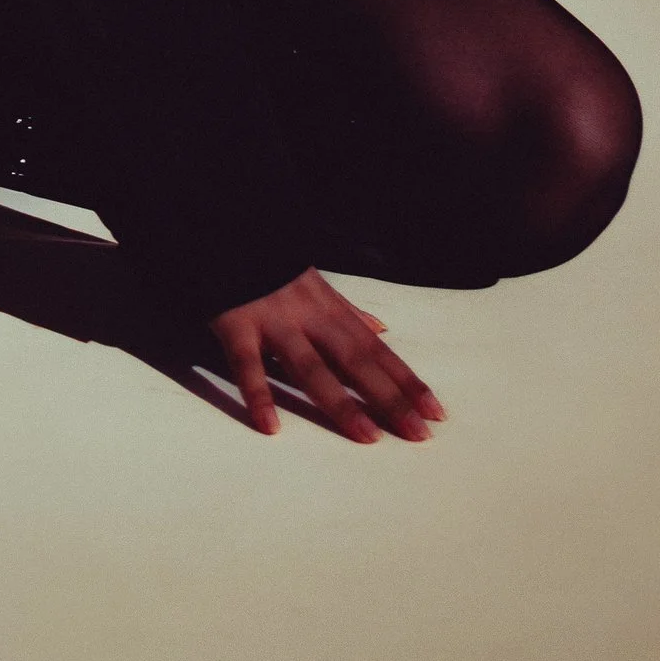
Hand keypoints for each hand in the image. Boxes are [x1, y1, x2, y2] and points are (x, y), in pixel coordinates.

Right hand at [209, 270, 444, 442]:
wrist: (224, 223)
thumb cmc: (271, 259)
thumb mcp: (314, 281)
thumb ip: (348, 311)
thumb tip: (382, 330)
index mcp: (328, 306)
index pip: (375, 349)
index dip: (405, 380)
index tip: (435, 412)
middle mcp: (308, 314)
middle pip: (355, 360)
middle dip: (388, 397)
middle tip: (418, 434)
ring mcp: (273, 320)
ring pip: (310, 365)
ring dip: (339, 402)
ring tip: (367, 437)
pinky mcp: (236, 324)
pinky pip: (247, 364)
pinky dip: (258, 394)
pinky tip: (270, 426)